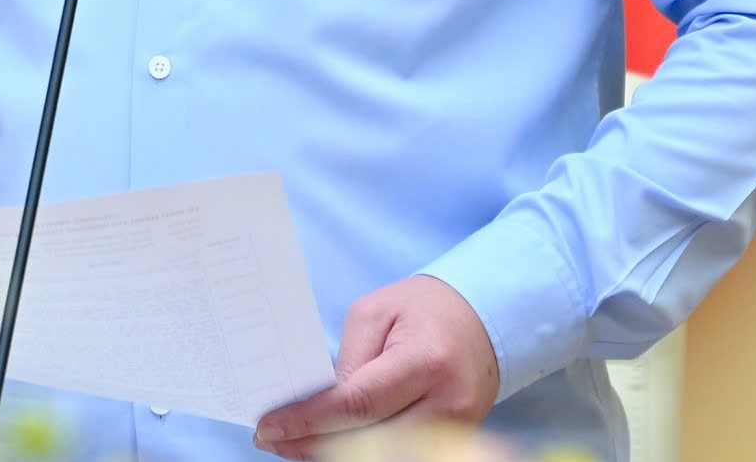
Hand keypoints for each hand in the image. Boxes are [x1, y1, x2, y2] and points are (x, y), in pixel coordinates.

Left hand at [252, 275, 499, 459]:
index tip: (271, 427)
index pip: (359, 403)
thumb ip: (349, 360)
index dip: (311, 420)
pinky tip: (332, 444)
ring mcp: (456, 430)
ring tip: (295, 443)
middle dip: (314, 444)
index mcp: (424, 362)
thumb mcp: (375, 313)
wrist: (483, 320)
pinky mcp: (454, 443)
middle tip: (273, 440)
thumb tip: (321, 401)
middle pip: (370, 441)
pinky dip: (363, 452)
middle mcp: (446, 404)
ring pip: (383, 456)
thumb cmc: (423, 309)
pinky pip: (400, 454)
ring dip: (335, 453)